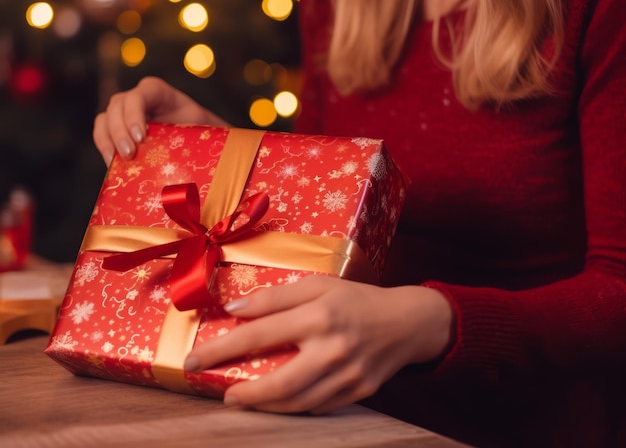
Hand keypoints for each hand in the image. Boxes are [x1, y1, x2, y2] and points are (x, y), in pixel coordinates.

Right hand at [93, 76, 228, 165]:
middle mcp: (139, 98)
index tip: (141, 137)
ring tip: (117, 161)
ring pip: (104, 119)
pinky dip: (104, 147)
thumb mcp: (204, 128)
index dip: (134, 113)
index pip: (138, 95)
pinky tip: (113, 165)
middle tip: (129, 154)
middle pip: (117, 105)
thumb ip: (200, 132)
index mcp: (158, 92)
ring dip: (107, 140)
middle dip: (119, 130)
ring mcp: (126, 113)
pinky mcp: (120, 131)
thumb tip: (201, 152)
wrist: (200, 143)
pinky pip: (102, 134)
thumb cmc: (204, 133)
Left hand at [184, 275, 452, 414]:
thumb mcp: (318, 285)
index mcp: (319, 315)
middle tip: (223, 394)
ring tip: (245, 399)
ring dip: (265, 406)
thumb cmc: (357, 298)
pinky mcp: (358, 393)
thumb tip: (234, 309)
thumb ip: (276, 297)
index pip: (259, 334)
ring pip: (297, 402)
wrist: (407, 322)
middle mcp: (333, 348)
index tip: (194, 360)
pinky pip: (318, 408)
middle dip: (244, 394)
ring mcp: (348, 375)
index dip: (221, 349)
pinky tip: (279, 402)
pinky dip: (293, 408)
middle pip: (279, 382)